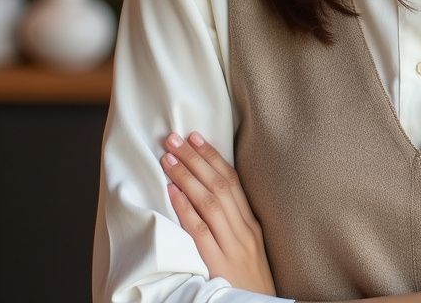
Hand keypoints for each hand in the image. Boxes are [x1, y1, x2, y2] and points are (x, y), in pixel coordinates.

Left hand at [161, 130, 275, 295]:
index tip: (195, 137)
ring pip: (210, 202)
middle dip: (196, 159)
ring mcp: (233, 246)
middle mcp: (244, 230)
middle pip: (220, 185)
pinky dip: (186, 209)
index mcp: (252, 223)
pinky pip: (200, 231)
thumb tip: (208, 195)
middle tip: (175, 139)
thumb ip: (234, 224)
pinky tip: (172, 193)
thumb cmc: (250, 282)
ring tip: (168, 159)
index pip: (232, 180)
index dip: (212, 156)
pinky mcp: (219, 264)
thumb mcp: (249, 248)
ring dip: (187, 177)